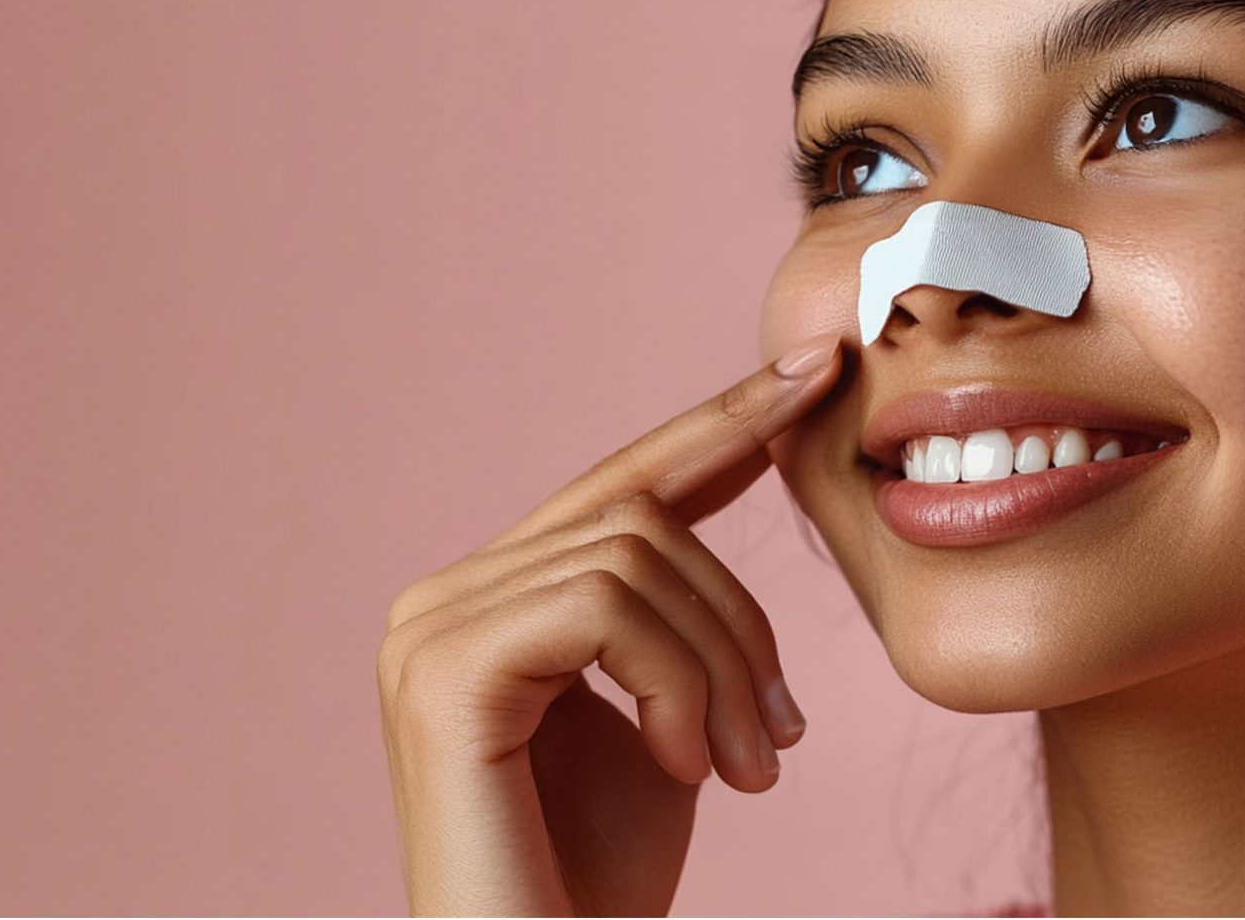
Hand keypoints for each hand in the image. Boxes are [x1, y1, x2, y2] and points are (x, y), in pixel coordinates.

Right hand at [376, 334, 841, 915]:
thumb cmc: (604, 876)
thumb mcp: (670, 717)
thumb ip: (679, 614)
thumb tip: (746, 473)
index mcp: (499, 599)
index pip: (624, 484)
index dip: (719, 423)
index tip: (814, 374)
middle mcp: (447, 596)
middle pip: (641, 515)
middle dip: (742, 616)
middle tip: (786, 736)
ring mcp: (431, 629)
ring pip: (636, 555)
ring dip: (724, 666)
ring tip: (750, 768)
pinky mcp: (441, 672)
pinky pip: (603, 607)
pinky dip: (676, 681)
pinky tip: (689, 765)